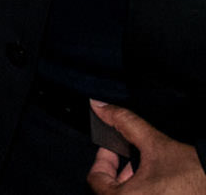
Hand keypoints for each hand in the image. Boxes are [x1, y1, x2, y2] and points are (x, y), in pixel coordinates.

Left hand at [87, 103, 205, 192]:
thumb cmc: (194, 173)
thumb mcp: (156, 144)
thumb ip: (124, 122)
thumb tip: (99, 106)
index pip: (96, 180)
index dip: (103, 159)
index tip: (112, 148)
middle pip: (111, 191)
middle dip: (119, 172)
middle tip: (130, 159)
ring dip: (132, 184)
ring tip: (148, 171)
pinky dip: (144, 192)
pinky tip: (158, 184)